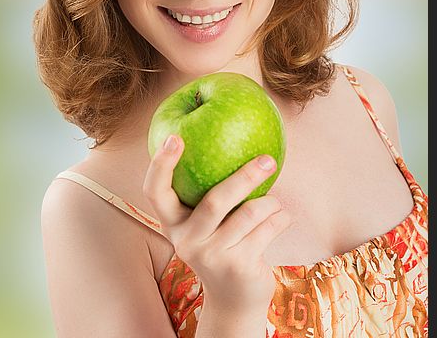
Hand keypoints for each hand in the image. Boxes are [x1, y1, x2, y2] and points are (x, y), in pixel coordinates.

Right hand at [143, 134, 292, 312]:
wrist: (233, 300)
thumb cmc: (221, 243)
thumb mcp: (206, 222)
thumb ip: (209, 190)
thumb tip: (232, 136)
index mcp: (172, 223)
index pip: (154, 192)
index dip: (160, 164)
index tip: (175, 137)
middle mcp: (186, 240)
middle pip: (214, 201)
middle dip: (245, 176)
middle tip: (267, 160)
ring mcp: (211, 256)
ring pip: (249, 214)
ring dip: (270, 202)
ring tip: (275, 201)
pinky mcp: (238, 268)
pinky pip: (267, 230)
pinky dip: (280, 218)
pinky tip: (282, 217)